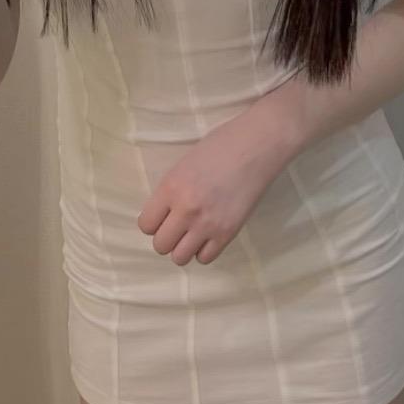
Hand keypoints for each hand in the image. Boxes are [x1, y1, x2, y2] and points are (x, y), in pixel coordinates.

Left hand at [136, 111, 285, 266]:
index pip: (145, 225)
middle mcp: (185, 210)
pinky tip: (209, 235)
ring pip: (180, 257)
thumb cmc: (221, 145)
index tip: (163, 217)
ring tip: (193, 234)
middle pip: (161, 245)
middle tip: (178, 226)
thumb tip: (163, 213)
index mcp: (171, 187)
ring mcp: (207, 224)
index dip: (152, 223)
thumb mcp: (184, 164)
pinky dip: (204, 250)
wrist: (257, 146)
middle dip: (166, 238)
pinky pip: (206, 258)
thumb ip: (171, 191)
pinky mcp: (228, 233)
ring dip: (183, 247)